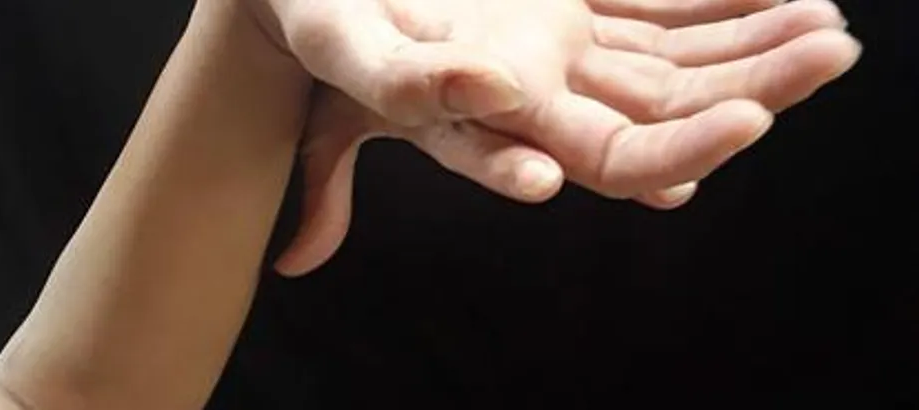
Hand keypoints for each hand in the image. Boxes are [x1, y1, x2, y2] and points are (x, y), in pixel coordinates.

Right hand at [262, 0, 860, 274]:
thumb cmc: (317, 16)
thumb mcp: (339, 58)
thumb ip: (358, 132)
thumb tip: (385, 195)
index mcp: (505, 125)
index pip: (608, 159)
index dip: (679, 148)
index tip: (749, 119)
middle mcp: (550, 97)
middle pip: (670, 108)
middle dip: (756, 84)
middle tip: (833, 53)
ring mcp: (569, 47)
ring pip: (681, 57)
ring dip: (756, 42)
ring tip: (833, 28)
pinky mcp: (572, 3)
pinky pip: (659, 5)